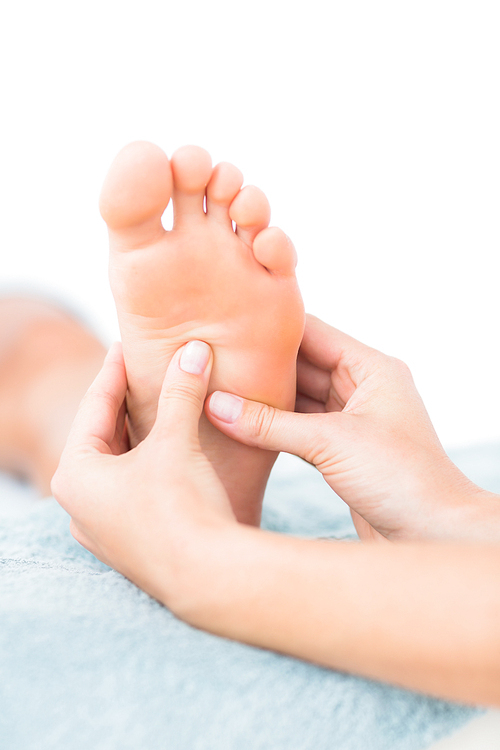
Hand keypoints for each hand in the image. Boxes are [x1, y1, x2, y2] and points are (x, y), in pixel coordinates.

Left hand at [51, 340, 236, 608]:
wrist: (209, 577)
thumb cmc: (181, 509)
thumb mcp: (177, 442)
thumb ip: (181, 392)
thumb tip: (193, 350)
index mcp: (76, 475)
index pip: (94, 407)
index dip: (115, 369)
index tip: (129, 342)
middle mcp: (80, 504)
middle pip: (103, 436)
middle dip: (126, 401)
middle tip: (144, 368)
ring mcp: (103, 528)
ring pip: (119, 464)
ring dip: (140, 433)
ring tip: (159, 404)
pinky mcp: (129, 542)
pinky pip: (132, 488)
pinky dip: (149, 462)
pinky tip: (170, 451)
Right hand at [206, 315, 484, 541]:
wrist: (431, 534)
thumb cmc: (401, 479)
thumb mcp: (331, 443)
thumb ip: (270, 424)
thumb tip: (216, 405)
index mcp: (372, 369)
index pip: (315, 333)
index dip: (273, 330)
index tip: (232, 326)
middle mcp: (363, 389)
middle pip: (303, 366)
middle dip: (264, 367)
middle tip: (218, 361)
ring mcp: (352, 421)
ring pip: (299, 400)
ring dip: (266, 399)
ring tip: (221, 390)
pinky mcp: (341, 452)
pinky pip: (299, 429)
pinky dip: (273, 428)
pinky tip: (242, 424)